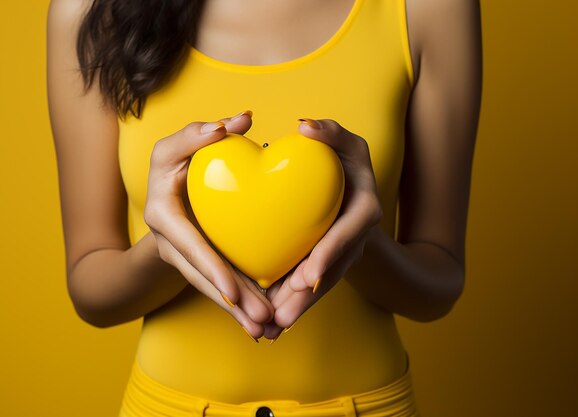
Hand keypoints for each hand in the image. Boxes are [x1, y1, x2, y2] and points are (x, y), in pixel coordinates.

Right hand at [143, 111, 274, 338]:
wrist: (165, 189)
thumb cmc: (174, 161)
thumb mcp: (178, 145)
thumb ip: (200, 133)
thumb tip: (238, 120)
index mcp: (162, 214)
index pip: (188, 244)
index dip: (210, 267)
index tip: (234, 289)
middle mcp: (169, 241)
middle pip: (201, 276)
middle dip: (231, 300)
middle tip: (262, 319)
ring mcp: (181, 257)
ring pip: (211, 288)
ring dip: (237, 311)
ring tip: (266, 330)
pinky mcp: (196, 264)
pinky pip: (218, 286)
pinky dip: (238, 304)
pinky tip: (261, 323)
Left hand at [262, 118, 382, 340]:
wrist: (347, 186)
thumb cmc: (343, 158)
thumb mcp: (344, 142)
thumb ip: (330, 133)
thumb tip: (306, 126)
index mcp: (363, 207)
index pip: (350, 232)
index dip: (332, 253)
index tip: (310, 274)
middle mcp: (356, 235)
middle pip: (334, 269)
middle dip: (310, 295)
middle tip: (283, 313)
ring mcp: (343, 252)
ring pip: (320, 284)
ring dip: (298, 307)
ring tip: (271, 327)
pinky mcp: (325, 262)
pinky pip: (309, 284)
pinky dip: (292, 302)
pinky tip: (270, 322)